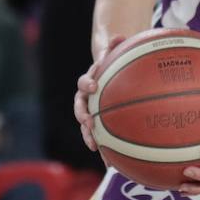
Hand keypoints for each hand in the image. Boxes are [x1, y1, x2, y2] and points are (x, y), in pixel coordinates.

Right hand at [76, 36, 125, 151]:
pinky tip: (113, 164)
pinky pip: (101, 136)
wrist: (109, 73)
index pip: (84, 83)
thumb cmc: (116, 63)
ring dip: (89, 136)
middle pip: (80, 108)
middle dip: (83, 116)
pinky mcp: (99, 123)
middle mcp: (87, 98)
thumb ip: (116, 45)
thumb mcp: (116, 53)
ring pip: (86, 125)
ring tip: (96, 147)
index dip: (87, 83)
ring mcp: (91, 112)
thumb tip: (119, 35)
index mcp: (91, 82)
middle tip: (88, 122)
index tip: (93, 86)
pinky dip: (105, 149)